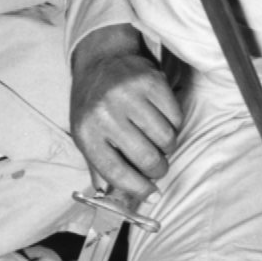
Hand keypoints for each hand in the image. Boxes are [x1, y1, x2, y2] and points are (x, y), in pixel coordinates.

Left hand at [71, 36, 181, 201]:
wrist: (102, 61)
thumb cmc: (94, 105)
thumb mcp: (86, 137)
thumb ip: (101, 168)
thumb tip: (122, 199)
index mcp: (86, 132)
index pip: (115, 171)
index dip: (137, 188)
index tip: (149, 193)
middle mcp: (105, 113)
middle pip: (146, 158)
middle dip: (158, 169)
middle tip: (157, 167)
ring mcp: (128, 95)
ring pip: (166, 139)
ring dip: (167, 146)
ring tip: (156, 139)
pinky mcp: (151, 81)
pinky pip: (175, 117)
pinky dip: (173, 124)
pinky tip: (161, 119)